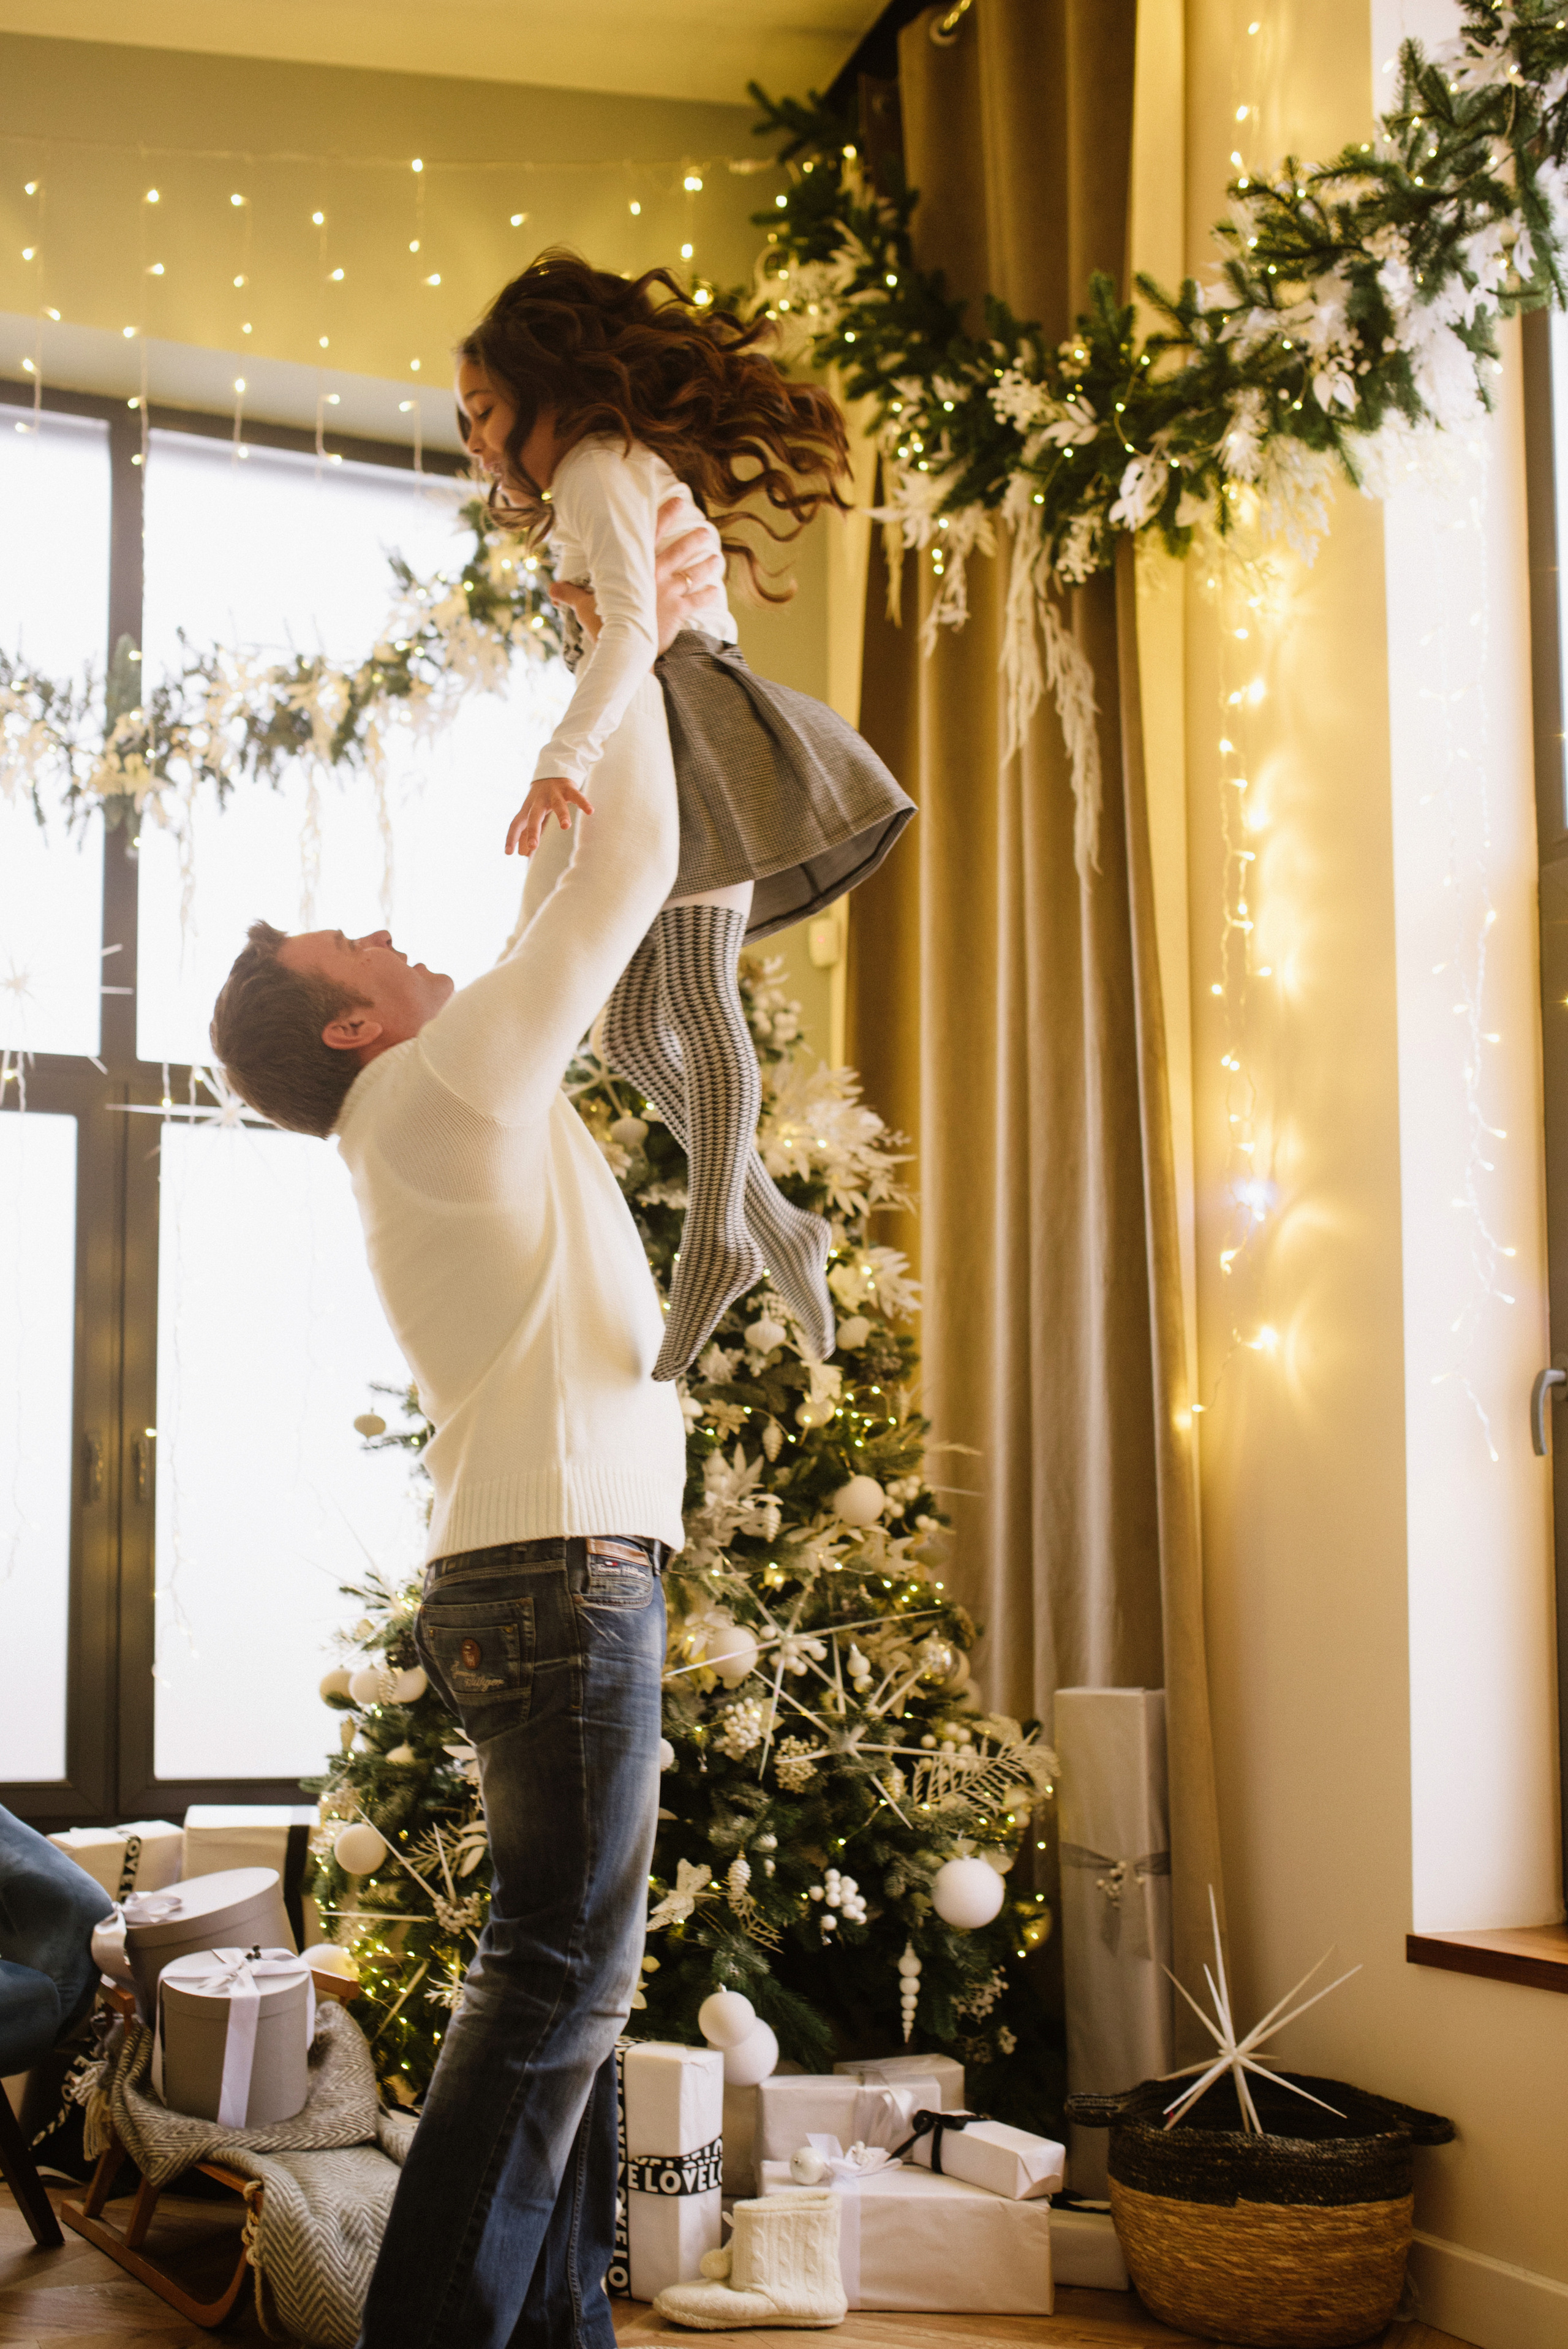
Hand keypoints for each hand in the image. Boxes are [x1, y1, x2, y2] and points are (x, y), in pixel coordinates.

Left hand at [506, 775, 593, 856]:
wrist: (552, 771)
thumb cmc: (542, 799)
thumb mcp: (533, 815)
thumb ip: (528, 833)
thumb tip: (523, 854)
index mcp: (528, 809)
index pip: (516, 823)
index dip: (511, 837)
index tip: (508, 853)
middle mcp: (539, 801)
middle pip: (534, 816)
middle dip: (533, 830)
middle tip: (533, 845)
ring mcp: (554, 794)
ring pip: (557, 804)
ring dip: (562, 815)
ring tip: (566, 827)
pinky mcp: (568, 788)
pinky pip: (576, 796)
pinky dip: (583, 803)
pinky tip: (590, 811)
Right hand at [548, 500, 725, 656]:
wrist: (626, 650)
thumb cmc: (604, 627)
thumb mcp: (585, 608)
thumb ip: (571, 595)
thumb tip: (552, 589)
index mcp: (636, 567)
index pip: (652, 534)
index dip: (665, 515)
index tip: (678, 500)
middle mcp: (657, 575)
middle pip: (680, 551)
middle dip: (694, 539)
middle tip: (706, 530)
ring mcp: (670, 593)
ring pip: (694, 574)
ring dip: (707, 565)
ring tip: (717, 558)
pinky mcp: (679, 612)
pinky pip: (697, 601)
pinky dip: (707, 595)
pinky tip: (715, 590)